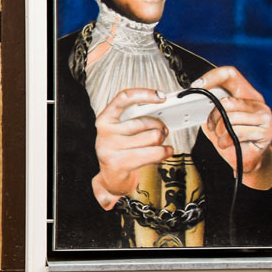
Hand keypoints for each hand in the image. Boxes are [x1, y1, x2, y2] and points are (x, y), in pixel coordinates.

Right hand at [92, 88, 171, 208]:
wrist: (111, 177)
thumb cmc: (121, 151)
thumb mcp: (123, 132)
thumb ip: (135, 119)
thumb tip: (160, 110)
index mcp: (105, 119)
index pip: (124, 98)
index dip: (144, 94)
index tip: (161, 96)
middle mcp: (105, 132)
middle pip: (144, 122)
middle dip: (160, 126)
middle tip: (163, 131)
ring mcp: (110, 148)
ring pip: (152, 137)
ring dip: (162, 141)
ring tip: (162, 144)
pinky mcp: (119, 163)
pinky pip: (153, 153)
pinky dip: (165, 152)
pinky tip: (166, 151)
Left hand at [191, 66, 271, 189]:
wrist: (246, 159)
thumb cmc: (230, 137)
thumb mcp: (216, 119)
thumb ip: (210, 106)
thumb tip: (193, 96)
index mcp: (246, 93)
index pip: (230, 74)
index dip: (211, 77)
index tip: (195, 86)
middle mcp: (258, 102)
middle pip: (226, 101)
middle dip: (213, 116)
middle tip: (211, 126)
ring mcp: (265, 116)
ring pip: (231, 118)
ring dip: (219, 132)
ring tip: (221, 137)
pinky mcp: (267, 131)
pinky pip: (237, 133)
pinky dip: (225, 141)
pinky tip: (226, 144)